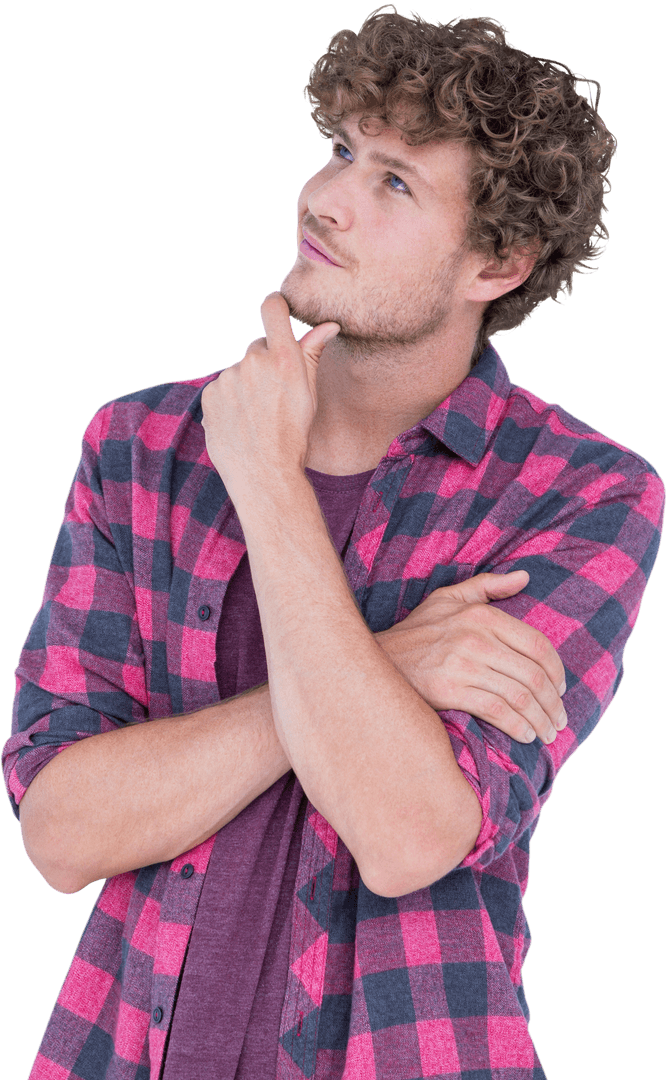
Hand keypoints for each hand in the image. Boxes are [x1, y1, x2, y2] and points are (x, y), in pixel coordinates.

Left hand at [200, 292, 339, 500]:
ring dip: (246, 386)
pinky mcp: (210, 394)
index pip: (273, 309)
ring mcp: (228, 378)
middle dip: (265, 365)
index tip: (278, 308)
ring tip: (257, 416)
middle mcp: (253, 362)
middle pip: (257, 347)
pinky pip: (221, 389)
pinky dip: (229, 402)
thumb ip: (313, 353)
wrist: (265, 474)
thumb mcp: (310, 393)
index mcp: (283, 358)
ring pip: (239, 372)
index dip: (276, 305)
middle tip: (274, 398)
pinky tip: (241, 422)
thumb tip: (328, 325)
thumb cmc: (294, 435)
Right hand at [375, 570, 566, 744]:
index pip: (536, 645)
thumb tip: (525, 578)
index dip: (556, 670)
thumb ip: (489, 586)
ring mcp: (462, 664)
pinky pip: (496, 711)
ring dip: (540, 719)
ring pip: (519, 695)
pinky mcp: (449, 690)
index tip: (560, 689)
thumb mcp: (449, 598)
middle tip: (560, 719)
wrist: (376, 659)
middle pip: (532, 674)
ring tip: (548, 732)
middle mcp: (475, 637)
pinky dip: (517, 727)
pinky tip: (525, 736)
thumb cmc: (417, 631)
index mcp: (481, 615)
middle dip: (553, 702)